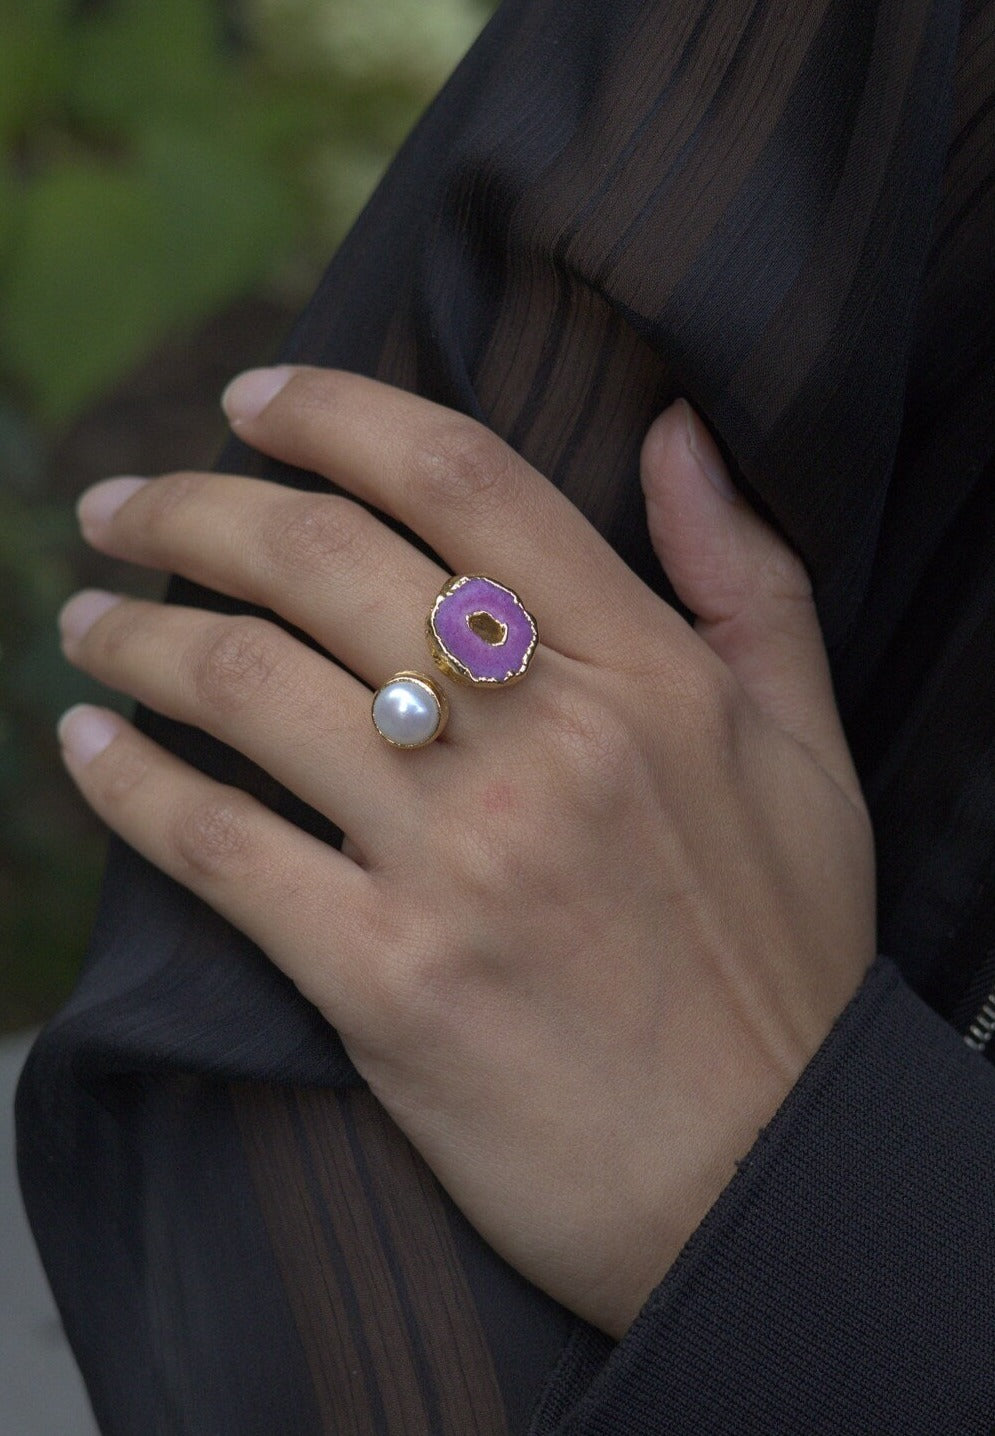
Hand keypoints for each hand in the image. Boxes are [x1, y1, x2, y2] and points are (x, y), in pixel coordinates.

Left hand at [57, 367, 874, 1337]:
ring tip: (86, 619)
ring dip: (134, 634)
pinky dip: (127, 783)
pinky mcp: (382, 979)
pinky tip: (82, 746)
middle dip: (194, 506)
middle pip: (322, 560)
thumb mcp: (807, 750)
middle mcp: (544, 743)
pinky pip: (215, 847)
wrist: (756, 1178)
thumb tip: (678, 429)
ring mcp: (456, 860)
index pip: (462, 480)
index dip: (335, 413)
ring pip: (246, 684)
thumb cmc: (781, 961)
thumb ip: (749, 576)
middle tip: (122, 504)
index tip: (253, 400)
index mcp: (647, 673)